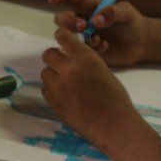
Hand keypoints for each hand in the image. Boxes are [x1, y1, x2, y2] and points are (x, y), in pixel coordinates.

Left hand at [40, 27, 139, 150]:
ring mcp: (58, 86)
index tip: (61, 38)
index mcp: (85, 58)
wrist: (113, 124)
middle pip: (48, 54)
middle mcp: (69, 69)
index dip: (61, 36)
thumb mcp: (103, 70)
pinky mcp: (53, 102)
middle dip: (55, 57)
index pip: (63, 37)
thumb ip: (85, 62)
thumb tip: (71, 58)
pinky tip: (62, 94)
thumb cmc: (115, 98)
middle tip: (62, 64)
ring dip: (53, 74)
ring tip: (64, 82)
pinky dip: (51, 89)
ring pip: (45, 72)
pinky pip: (45, 89)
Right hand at [48, 0, 149, 66]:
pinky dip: (90, 49)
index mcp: (90, 6)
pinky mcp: (86, 50)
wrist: (141, 44)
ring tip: (97, 40)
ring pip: (67, 35)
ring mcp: (83, 36)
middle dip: (67, 21)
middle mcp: (83, 19)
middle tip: (82, 26)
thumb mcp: (128, 13)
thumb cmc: (133, 23)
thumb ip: (113, 12)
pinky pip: (78, 50)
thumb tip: (96, 19)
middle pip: (62, 18)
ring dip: (77, 37)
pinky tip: (105, 46)